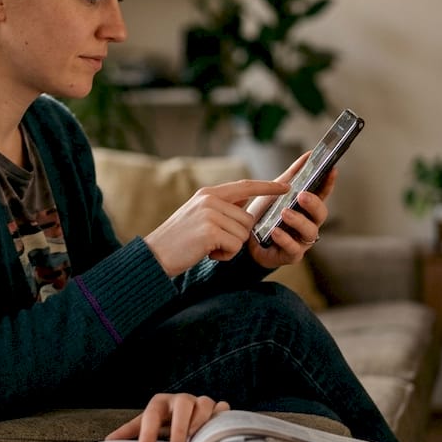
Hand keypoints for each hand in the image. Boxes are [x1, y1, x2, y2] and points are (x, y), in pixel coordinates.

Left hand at [105, 393, 230, 441]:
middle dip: (179, 429)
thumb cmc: (163, 422)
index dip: (147, 435)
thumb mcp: (145, 425)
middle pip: (182, 405)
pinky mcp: (217, 408)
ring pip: (204, 403)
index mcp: (160, 403)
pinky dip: (222, 417)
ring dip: (200, 422)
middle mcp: (180, 400)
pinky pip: (223, 409)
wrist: (186, 413)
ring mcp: (200, 402)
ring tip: (195, 441)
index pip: (151, 415)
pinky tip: (218, 430)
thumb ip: (129, 433)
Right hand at [144, 180, 288, 276]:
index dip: (267, 187)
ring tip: (207, 246)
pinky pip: (235, 246)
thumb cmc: (178, 240)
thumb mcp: (199, 215)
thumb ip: (221, 208)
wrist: (155, 255)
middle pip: (248, 218)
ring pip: (243, 234)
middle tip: (213, 241)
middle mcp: (210, 199)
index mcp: (209, 193)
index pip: (245, 186)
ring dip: (230, 247)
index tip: (286, 187)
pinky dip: (225, 255)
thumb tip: (245, 209)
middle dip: (237, 235)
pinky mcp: (210, 231)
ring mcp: (210, 214)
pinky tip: (207, 253)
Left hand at [245, 152, 336, 269]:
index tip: (332, 170)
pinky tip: (275, 231)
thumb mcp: (275, 192)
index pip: (323, 194)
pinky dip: (285, 238)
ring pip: (309, 231)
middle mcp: (308, 223)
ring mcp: (301, 240)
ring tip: (285, 213)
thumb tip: (309, 155)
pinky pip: (293, 248)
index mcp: (306, 207)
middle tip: (302, 195)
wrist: (244, 239)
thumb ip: (292, 175)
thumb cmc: (264, 215)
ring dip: (298, 221)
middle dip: (314, 204)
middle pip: (321, 214)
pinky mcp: (290, 255)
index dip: (329, 183)